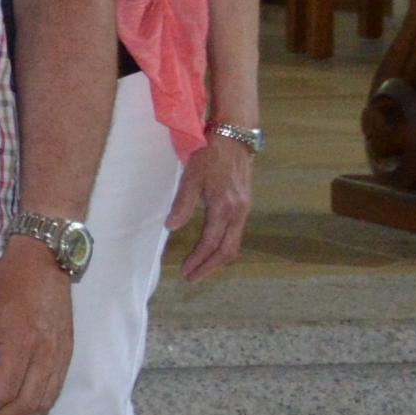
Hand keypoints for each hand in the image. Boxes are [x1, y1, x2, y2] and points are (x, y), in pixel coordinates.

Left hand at [0, 244, 77, 414]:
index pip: (5, 390)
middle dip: (3, 414)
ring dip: (22, 412)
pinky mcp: (68, 351)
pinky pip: (56, 387)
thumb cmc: (6, 284)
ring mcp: (60, 354)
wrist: (43, 262)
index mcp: (21, 343)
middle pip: (27, 401)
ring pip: (45, 398)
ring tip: (0, 411)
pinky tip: (22, 399)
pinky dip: (39, 400)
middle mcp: (45, 353)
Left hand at [168, 135, 254, 284]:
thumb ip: (183, 204)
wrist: (235, 136)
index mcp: (225, 208)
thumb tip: (171, 227)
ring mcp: (244, 208)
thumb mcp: (192, 177)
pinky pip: (236, 232)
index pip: (211, 243)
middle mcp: (239, 212)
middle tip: (193, 277)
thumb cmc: (210, 154)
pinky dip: (224, 245)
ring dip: (218, 258)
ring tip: (201, 267)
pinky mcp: (244, 203)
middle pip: (228, 250)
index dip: (198, 260)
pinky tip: (212, 247)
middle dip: (210, 267)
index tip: (186, 272)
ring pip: (234, 243)